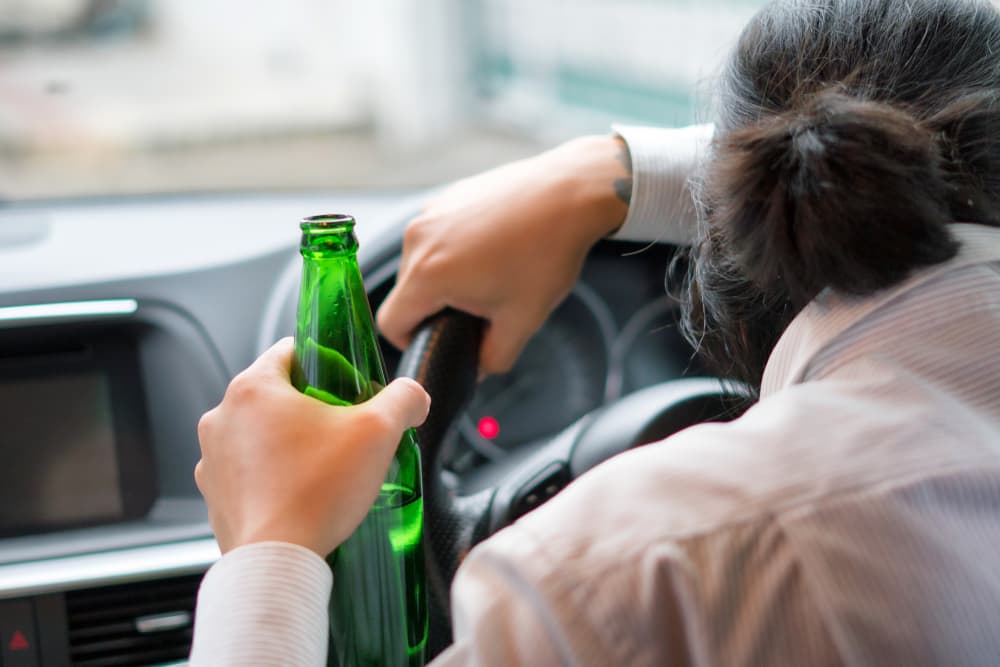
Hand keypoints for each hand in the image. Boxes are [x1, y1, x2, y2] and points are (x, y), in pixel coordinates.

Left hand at [195, 338, 429, 555]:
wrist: (278, 561)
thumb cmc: (319, 491)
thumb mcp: (379, 431)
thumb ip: (403, 399)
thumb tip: (413, 396)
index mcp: (253, 387)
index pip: (291, 350)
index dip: (326, 363)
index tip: (348, 388)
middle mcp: (221, 417)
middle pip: (276, 394)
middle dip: (311, 409)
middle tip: (344, 434)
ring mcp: (212, 458)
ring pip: (260, 434)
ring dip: (289, 443)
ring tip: (324, 469)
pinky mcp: (214, 495)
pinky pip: (248, 473)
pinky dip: (272, 477)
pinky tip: (301, 495)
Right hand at [377, 135, 630, 374]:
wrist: (569, 193)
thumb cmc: (546, 253)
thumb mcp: (523, 320)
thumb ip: (493, 357)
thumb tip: (479, 368)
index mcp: (428, 274)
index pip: (390, 324)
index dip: (411, 343)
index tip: (440, 342)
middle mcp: (418, 239)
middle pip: (405, 292)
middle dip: (434, 308)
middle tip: (477, 311)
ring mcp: (430, 212)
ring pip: (420, 262)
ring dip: (444, 277)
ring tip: (489, 275)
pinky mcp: (445, 197)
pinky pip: (435, 235)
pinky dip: (453, 249)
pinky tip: (492, 248)